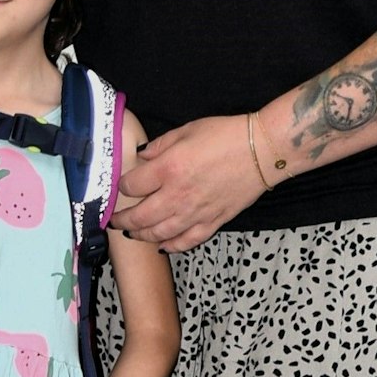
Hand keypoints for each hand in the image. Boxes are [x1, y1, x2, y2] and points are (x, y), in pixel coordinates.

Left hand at [110, 114, 264, 251]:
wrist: (262, 151)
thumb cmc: (225, 135)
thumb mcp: (187, 130)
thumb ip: (160, 145)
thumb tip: (142, 157)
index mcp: (168, 169)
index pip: (132, 185)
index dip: (122, 186)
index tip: (121, 185)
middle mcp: (177, 196)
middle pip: (139, 216)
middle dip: (122, 219)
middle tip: (114, 220)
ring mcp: (195, 214)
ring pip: (159, 234)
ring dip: (141, 235)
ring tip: (133, 232)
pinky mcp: (212, 223)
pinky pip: (186, 242)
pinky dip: (171, 246)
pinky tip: (162, 246)